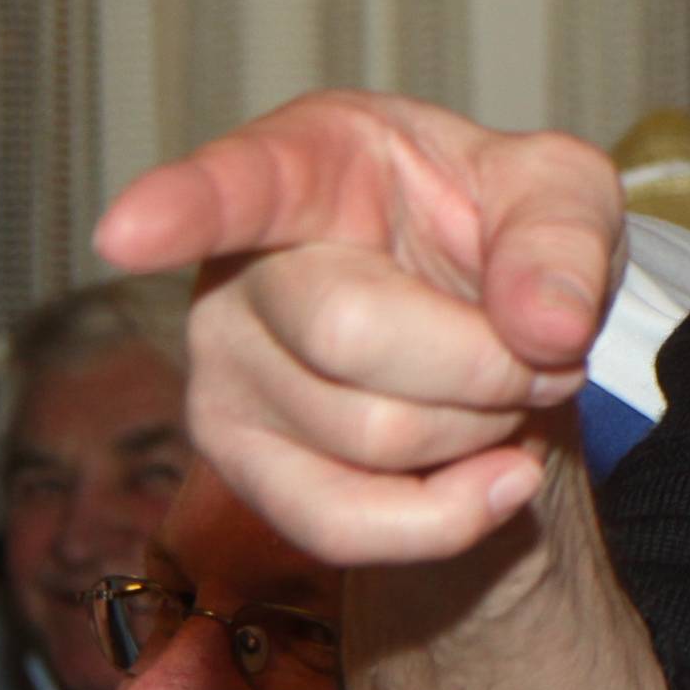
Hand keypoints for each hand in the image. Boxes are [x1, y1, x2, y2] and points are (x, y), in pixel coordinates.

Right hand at [96, 91, 626, 568]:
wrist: (493, 334)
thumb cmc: (503, 231)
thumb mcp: (561, 192)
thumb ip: (562, 236)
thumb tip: (547, 327)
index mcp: (310, 163)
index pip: (237, 183)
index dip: (180, 207)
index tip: (126, 230)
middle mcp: (240, 269)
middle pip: (353, 333)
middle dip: (489, 357)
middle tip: (542, 343)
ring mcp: (226, 374)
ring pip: (371, 435)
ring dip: (485, 423)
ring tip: (503, 382)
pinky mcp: (244, 469)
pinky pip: (345, 525)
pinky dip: (454, 514)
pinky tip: (500, 473)